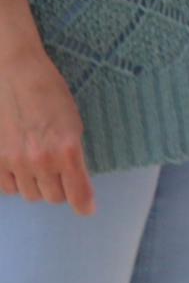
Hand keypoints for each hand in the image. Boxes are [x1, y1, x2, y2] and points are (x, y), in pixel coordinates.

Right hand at [0, 43, 89, 216]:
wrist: (13, 73)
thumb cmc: (49, 93)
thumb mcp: (73, 123)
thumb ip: (75, 155)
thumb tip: (77, 182)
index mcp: (67, 150)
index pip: (77, 192)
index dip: (83, 204)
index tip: (86, 209)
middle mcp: (41, 160)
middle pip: (53, 197)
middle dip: (59, 189)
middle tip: (60, 176)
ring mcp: (14, 161)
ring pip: (30, 194)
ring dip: (38, 186)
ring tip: (39, 168)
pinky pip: (7, 187)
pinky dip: (16, 183)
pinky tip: (20, 169)